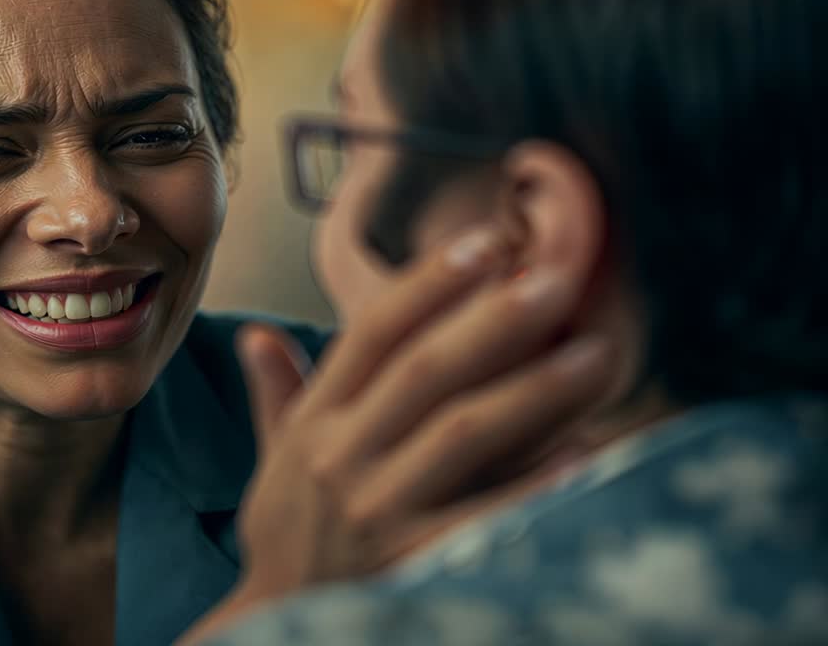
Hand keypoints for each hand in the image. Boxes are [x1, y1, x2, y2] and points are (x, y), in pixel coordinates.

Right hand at [182, 228, 616, 641]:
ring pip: (459, 431)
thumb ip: (275, 394)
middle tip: (558, 280)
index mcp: (314, 421)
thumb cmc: (290, 534)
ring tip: (596, 355)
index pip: (371, 335)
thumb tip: (255, 335)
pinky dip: (534, 485)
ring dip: (533, 388)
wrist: (281, 623)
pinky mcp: (408, 561)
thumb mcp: (274, 459)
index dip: (427, 285)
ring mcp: (372, 510)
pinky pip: (482, 516)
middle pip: (424, 370)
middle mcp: (339, 456)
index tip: (486, 243)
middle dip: (495, 319)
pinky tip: (586, 455)